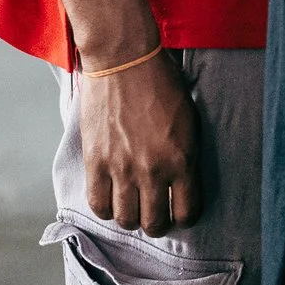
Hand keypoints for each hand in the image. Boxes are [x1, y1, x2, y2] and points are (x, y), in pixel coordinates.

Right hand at [81, 49, 202, 235]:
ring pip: (126, 220)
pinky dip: (106, 208)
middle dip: (158, 224)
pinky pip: (98, 204)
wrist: (124, 60)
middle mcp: (153, 170)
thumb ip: (185, 155)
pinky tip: (112, 198)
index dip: (185, 216)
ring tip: (133, 206)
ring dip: (131, 218)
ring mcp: (122, 168)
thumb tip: (181, 183)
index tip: (181, 211)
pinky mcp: (96, 162)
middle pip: (155, 223)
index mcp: (182, 159)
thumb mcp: (189, 120)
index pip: (187, 211)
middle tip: (156, 214)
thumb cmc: (161, 83)